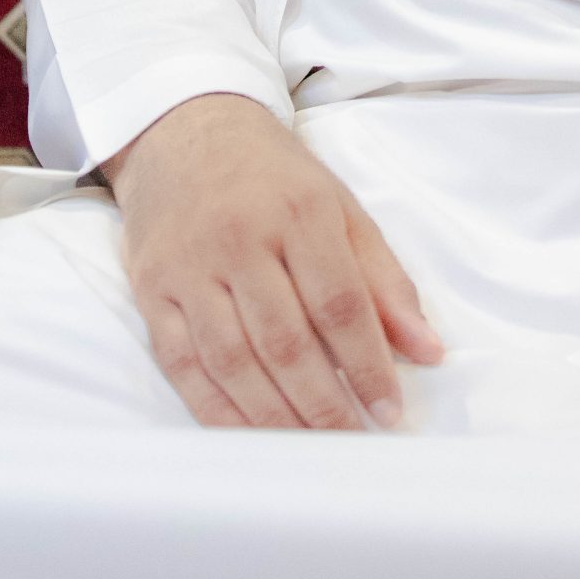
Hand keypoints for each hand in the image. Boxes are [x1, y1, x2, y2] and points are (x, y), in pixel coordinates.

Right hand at [102, 91, 443, 430]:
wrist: (187, 131)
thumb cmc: (274, 177)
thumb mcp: (340, 208)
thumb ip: (385, 280)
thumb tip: (428, 351)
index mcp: (298, 209)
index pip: (339, 302)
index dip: (368, 364)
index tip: (390, 411)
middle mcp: (239, 238)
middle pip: (286, 340)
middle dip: (325, 403)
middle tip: (352, 440)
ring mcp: (189, 266)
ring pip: (234, 360)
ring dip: (275, 416)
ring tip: (310, 446)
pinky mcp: (151, 290)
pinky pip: (183, 365)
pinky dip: (219, 410)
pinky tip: (251, 434)